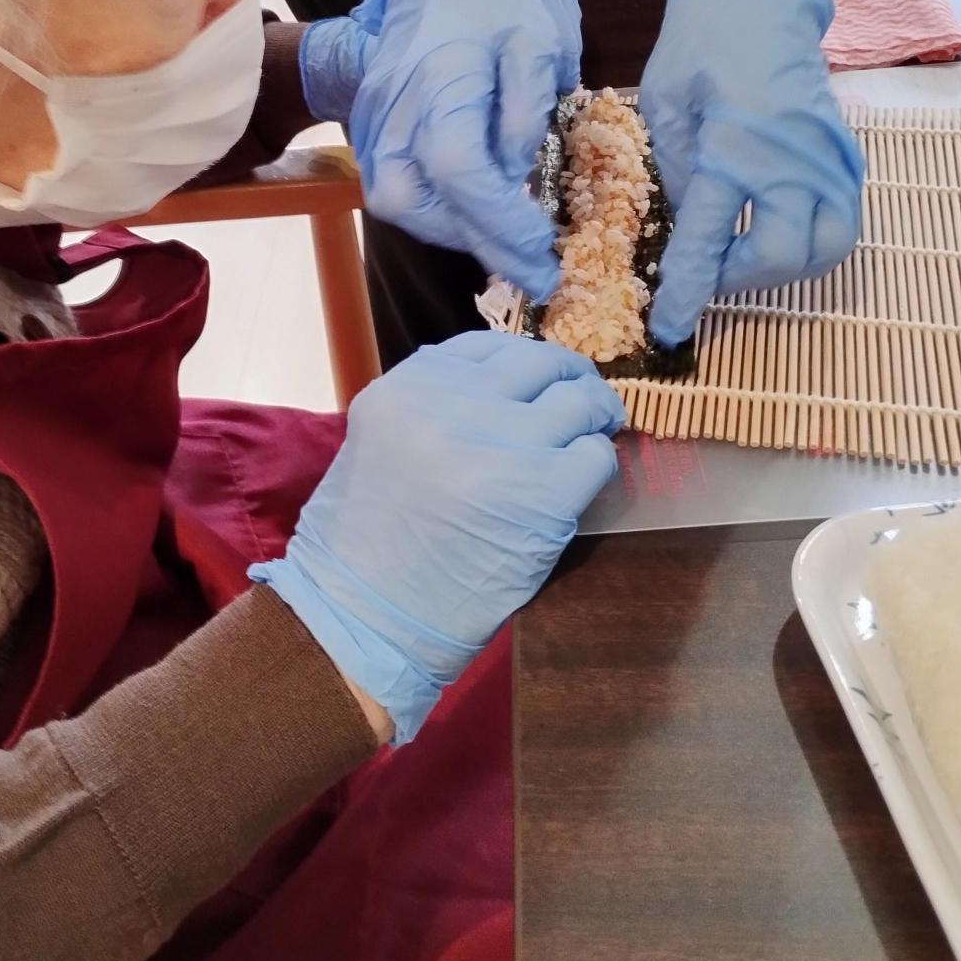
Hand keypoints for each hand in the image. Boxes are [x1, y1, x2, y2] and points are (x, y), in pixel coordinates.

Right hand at [249, 331, 621, 741]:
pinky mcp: (545, 492)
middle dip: (568, 382)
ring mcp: (505, 444)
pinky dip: (596, 466)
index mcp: (411, 385)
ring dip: (590, 421)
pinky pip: (595, 457)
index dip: (525, 365)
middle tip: (581, 406)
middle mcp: (458, 402)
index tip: (536, 385)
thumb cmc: (369, 539)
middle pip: (542, 364)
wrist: (364, 615)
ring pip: (579, 404)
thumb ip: (437, 405)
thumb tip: (512, 389)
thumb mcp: (384, 441)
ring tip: (588, 440)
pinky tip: (578, 485)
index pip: (491, 346)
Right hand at [300, 0, 581, 299]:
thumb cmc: (495, 0)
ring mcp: (370, 121)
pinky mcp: (366, 128)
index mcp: (441, 82)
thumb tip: (515, 174)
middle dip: (474, 241)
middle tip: (530, 263)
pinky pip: (391, 186)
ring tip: (504, 240)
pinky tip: (473, 211)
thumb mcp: (540, 40)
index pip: (460, 173)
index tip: (544, 251)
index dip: (500, 222)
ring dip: (450, 231)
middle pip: (412, 203)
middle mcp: (393, 109)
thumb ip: (529, 110)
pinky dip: (433, 210)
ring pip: (395, 203)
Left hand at [640, 0, 863, 346]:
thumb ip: (675, 168)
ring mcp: (826, 158)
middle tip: (711, 270)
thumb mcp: (664, 99)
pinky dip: (810, 242)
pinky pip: (840, 220)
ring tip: (745, 257)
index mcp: (734, 145)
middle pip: (783, 256)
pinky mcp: (844, 157)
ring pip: (827, 248)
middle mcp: (791, 159)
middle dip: (742, 279)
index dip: (688, 290)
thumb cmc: (702, 41)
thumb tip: (690, 220)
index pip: (710, 239)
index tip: (669, 327)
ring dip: (786, 269)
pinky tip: (773, 230)